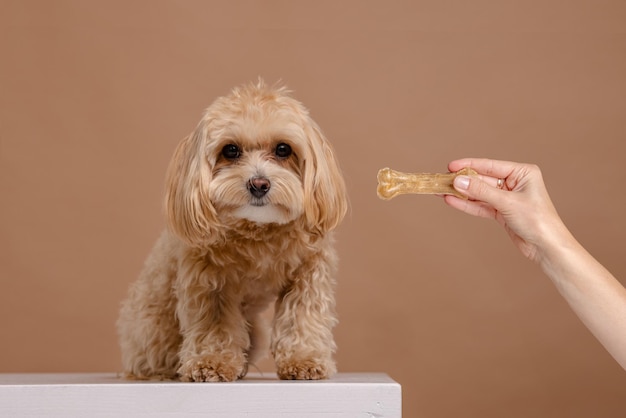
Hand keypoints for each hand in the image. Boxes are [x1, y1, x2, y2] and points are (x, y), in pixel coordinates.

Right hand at [443, 158, 564, 262]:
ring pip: (479, 193)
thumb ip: (481, 191)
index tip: (450, 166)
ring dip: (462, 193)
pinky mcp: (501, 212)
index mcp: (523, 173)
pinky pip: (481, 205)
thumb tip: (459, 181)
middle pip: (482, 180)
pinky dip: (467, 204)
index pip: (490, 166)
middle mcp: (515, 183)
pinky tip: (452, 201)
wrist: (546, 247)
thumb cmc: (537, 221)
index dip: (469, 165)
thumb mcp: (507, 203)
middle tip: (442, 180)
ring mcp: (507, 198)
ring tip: (441, 190)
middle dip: (463, 181)